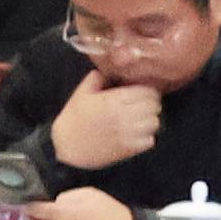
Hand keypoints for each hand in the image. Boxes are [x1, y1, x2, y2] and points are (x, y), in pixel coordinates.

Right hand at [43, 69, 160, 172]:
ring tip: (139, 121)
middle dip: (150, 105)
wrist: (65, 146)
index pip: (148, 91)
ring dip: (149, 121)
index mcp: (113, 100)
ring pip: (155, 122)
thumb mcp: (81, 94)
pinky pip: (150, 140)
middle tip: (141, 107)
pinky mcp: (129, 148)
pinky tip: (135, 135)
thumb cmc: (73, 119)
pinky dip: (146, 137)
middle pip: (155, 106)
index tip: (140, 94)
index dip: (146, 91)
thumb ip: (95, 79)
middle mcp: (124, 115)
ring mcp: (128, 133)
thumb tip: (105, 70)